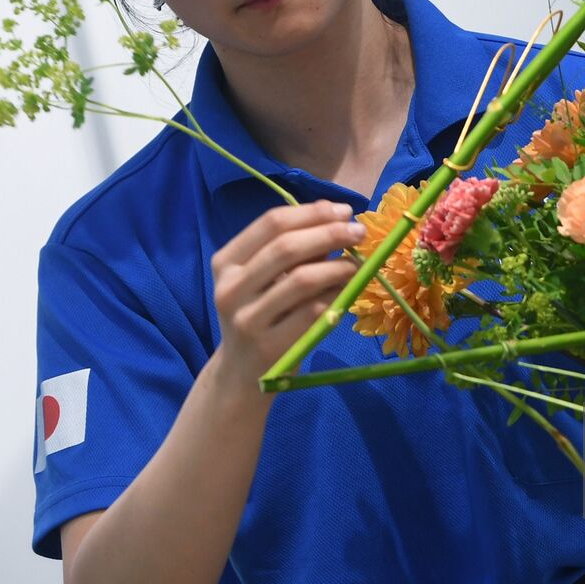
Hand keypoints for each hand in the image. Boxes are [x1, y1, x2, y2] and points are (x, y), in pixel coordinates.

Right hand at [209, 200, 364, 398]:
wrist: (242, 373)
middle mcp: (229, 288)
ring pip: (302, 279)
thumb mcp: (265, 280)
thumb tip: (341, 218)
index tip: (344, 210)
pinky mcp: (269, 346)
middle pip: (286, 248)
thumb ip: (295, 251)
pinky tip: (349, 289)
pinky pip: (313, 311)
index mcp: (226, 262)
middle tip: (359, 231)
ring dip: (338, 265)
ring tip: (358, 262)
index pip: (270, 223)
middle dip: (329, 233)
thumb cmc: (262, 314)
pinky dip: (337, 294)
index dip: (311, 213)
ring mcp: (247, 319)